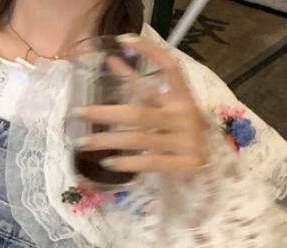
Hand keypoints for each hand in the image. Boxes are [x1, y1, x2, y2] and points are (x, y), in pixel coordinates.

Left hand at [72, 35, 208, 180]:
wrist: (211, 165)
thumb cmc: (181, 133)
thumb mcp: (167, 108)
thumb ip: (142, 89)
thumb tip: (110, 60)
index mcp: (182, 98)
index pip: (170, 68)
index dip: (150, 53)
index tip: (123, 41)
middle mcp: (183, 117)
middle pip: (139, 112)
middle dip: (105, 112)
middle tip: (78, 113)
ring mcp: (184, 141)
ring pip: (137, 138)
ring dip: (107, 140)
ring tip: (82, 142)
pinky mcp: (182, 164)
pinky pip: (148, 161)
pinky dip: (126, 163)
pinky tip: (107, 163)